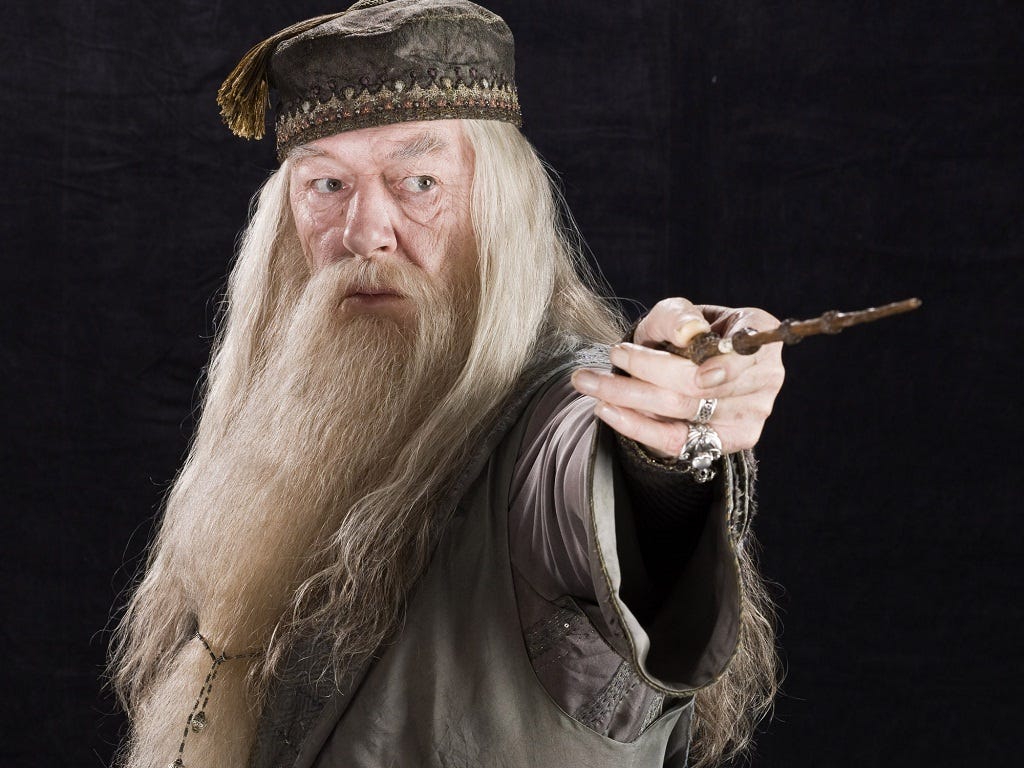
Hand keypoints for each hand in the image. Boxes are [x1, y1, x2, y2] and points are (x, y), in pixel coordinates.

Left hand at [570, 298, 784, 458]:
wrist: (683, 371)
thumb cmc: (683, 336)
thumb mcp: (675, 314)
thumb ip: (679, 315)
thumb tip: (691, 332)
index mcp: (759, 336)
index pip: (739, 348)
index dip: (710, 356)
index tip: (674, 345)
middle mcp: (765, 379)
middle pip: (699, 381)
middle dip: (644, 368)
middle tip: (608, 354)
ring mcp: (749, 415)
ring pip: (681, 408)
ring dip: (627, 394)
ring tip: (588, 381)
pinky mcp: (725, 443)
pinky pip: (677, 440)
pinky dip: (636, 425)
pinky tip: (606, 409)